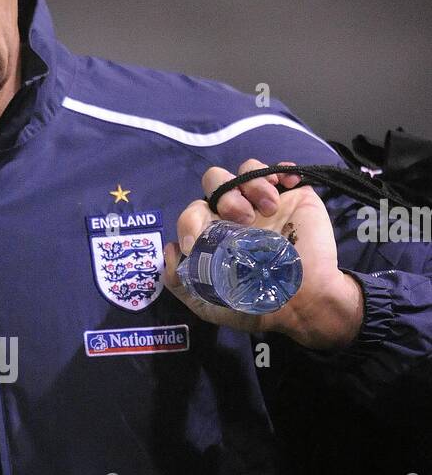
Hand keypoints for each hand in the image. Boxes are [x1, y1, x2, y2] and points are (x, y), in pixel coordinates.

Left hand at [162, 159, 364, 348]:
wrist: (303, 301)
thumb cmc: (256, 305)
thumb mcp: (209, 305)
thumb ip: (181, 282)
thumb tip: (171, 249)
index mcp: (216, 236)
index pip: (193, 212)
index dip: (190, 219)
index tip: (197, 241)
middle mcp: (236, 216)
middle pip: (215, 181)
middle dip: (224, 196)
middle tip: (243, 219)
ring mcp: (264, 205)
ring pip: (245, 170)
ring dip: (252, 184)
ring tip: (269, 207)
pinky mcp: (293, 198)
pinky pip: (280, 169)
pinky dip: (281, 170)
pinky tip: (288, 185)